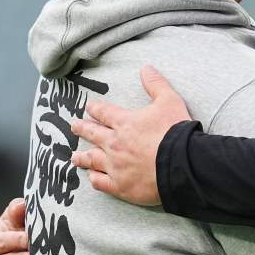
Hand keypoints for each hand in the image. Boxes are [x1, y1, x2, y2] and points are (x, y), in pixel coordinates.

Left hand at [71, 65, 190, 205]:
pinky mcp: (121, 186)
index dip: (95, 108)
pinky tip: (92, 177)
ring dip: (82, 157)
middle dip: (82, 129)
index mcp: (124, 122)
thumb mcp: (169, 101)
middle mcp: (115, 144)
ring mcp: (115, 166)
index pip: (104, 113)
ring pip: (92, 160)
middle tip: (74, 126)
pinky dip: (95, 179)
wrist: (181, 164)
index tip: (89, 107)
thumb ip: (156, 84)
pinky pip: (101, 182)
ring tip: (74, 157)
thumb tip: (146, 68)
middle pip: (93, 134)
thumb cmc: (175, 132)